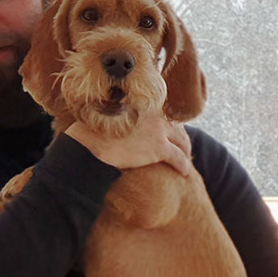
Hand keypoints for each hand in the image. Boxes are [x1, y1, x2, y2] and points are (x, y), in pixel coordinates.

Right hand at [66, 113, 191, 176]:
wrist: (90, 142)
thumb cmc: (91, 130)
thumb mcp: (107, 114)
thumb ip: (118, 115)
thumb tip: (114, 120)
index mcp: (143, 104)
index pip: (164, 114)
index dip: (169, 126)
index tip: (169, 134)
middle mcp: (154, 114)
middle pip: (177, 127)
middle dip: (181, 139)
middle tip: (182, 149)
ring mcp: (158, 130)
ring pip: (182, 141)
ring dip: (185, 151)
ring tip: (186, 160)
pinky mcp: (159, 148)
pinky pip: (178, 157)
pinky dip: (184, 165)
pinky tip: (185, 172)